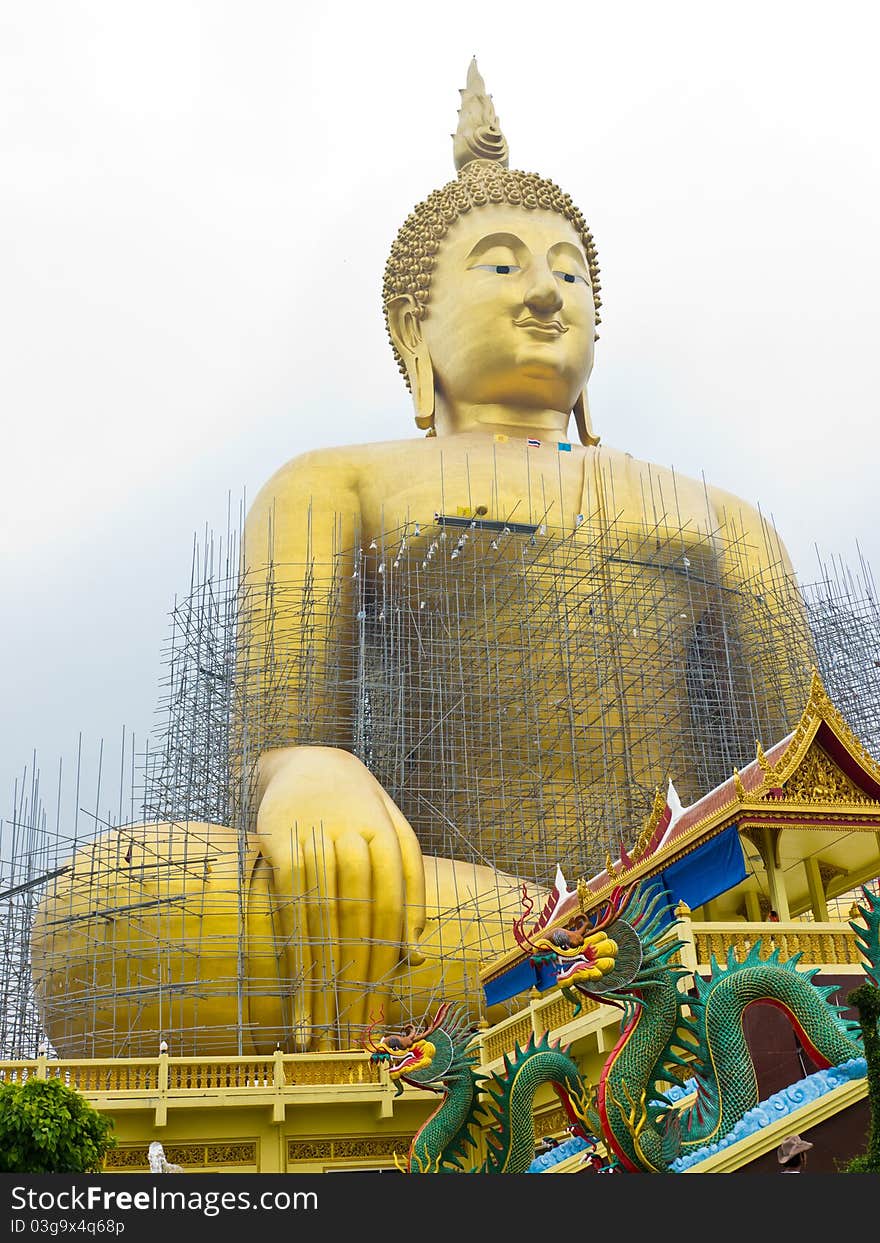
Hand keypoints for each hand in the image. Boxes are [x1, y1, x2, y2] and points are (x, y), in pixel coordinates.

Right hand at [255, 746, 425, 1048]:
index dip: (386, 964)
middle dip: (356, 983)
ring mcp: (314, 839)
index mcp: (388, 838)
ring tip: (320, 1028)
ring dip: (320, 979)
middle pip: (358, 923)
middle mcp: (352, 838)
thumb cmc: (360, 809)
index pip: (391, 911)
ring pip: (322, 920)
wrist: (309, 761)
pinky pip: (288, 904)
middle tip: (352, 1034)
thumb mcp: (395, 835)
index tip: (380, 1011)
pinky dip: (291, 947)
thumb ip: (410, 887)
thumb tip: (416, 951)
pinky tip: (294, 985)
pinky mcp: (278, 842)